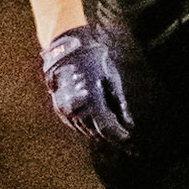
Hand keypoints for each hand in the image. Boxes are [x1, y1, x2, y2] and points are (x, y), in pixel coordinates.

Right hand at [41, 25, 134, 146]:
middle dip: (111, 134)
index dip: (120, 136)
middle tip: (123, 135)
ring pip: (86, 130)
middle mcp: (77, 109)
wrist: (69, 49)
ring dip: (99, 131)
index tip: (129, 138)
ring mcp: (66, 110)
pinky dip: (87, 125)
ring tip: (112, 128)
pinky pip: (75, 124)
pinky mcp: (60, 108)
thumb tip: (129, 124)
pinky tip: (96, 122)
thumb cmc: (95, 62)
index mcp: (93, 102)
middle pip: (97, 132)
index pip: (108, 129)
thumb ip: (120, 106)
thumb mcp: (113, 81)